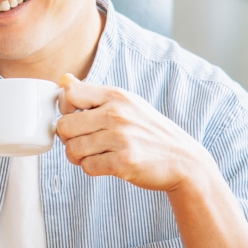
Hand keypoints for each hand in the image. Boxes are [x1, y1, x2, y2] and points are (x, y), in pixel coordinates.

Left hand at [57, 74, 213, 193]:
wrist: (184, 160)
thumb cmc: (149, 131)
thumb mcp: (127, 103)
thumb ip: (93, 94)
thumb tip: (63, 79)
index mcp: (116, 96)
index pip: (70, 93)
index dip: (65, 107)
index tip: (75, 116)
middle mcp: (117, 115)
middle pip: (64, 126)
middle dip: (68, 138)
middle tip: (81, 141)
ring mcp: (121, 139)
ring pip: (72, 149)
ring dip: (78, 156)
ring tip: (93, 154)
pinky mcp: (124, 162)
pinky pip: (87, 167)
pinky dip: (91, 168)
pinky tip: (104, 163)